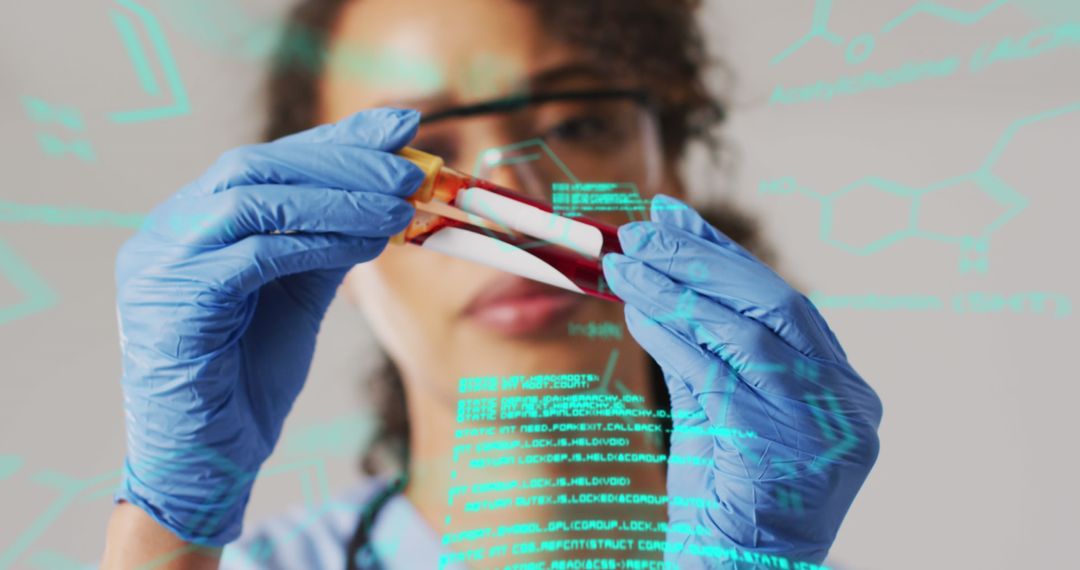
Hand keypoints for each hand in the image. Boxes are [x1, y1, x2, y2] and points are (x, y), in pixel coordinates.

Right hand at [113, 108, 423, 545]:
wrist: (206, 461)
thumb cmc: (247, 380)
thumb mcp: (298, 293)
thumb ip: (328, 239)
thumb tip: (385, 189)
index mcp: (191, 223)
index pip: (266, 163)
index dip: (337, 141)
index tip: (402, 128)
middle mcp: (167, 233)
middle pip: (256, 168)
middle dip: (342, 161)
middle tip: (409, 169)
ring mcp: (160, 266)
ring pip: (253, 200)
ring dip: (339, 198)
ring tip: (402, 206)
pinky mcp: (172, 305)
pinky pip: (251, 255)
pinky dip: (314, 241)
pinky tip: (367, 243)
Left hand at [602, 195, 882, 567]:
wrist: (736, 567)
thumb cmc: (724, 489)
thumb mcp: (719, 401)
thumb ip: (702, 335)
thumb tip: (663, 255)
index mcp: (841, 386)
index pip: (783, 300)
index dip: (724, 254)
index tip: (673, 218)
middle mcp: (845, 400)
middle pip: (772, 301)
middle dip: (698, 261)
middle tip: (639, 234)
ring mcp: (820, 423)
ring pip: (745, 328)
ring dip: (676, 289)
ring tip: (626, 265)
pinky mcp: (777, 442)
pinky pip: (716, 369)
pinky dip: (671, 333)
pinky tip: (635, 312)